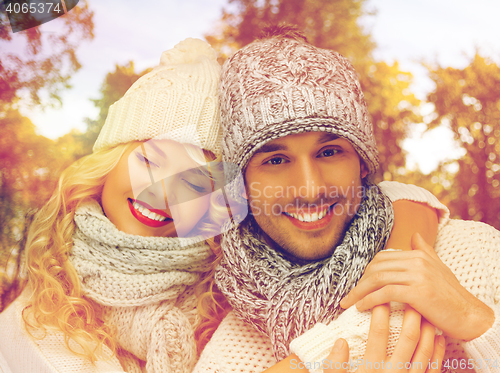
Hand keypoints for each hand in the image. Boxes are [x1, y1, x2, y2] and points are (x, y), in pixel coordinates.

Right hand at [324, 304, 444, 372]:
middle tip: (408, 296)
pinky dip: (438, 351)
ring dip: (427, 329)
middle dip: (409, 314)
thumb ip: (334, 365)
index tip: (378, 297)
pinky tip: (438, 338)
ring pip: (425, 351)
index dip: (379, 312)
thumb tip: (341, 341)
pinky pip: (434, 369)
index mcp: (372, 370)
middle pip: (408, 338)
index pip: (378, 334)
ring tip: (425, 311)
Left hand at [340, 233, 493, 340]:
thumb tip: (414, 235)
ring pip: (378, 279)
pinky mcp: (418, 292)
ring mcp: (418, 275)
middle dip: (359, 282)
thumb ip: (424, 251)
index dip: (366, 272)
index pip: (382, 258)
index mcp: (418, 254)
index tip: (357, 284)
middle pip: (376, 267)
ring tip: (349, 303)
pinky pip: (386, 293)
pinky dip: (369, 300)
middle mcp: (417, 261)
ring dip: (359, 292)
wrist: (470, 315)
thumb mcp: (438, 268)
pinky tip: (361, 307)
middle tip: (348, 296)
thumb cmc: (452, 295)